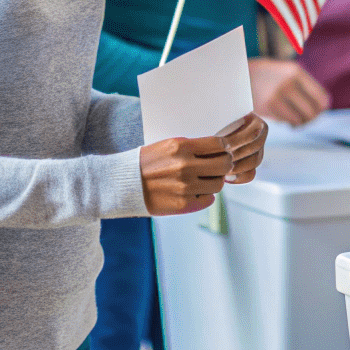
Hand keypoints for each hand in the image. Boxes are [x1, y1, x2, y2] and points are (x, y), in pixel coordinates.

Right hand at [139, 113, 267, 215]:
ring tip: (203, 180)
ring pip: (218, 184)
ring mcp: (185, 187)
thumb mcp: (169, 146)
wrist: (124, 184)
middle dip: (225, 165)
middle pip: (225, 164)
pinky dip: (205, 196)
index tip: (222, 151)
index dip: (224, 148)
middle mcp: (185, 166)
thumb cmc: (148, 163)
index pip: (219, 144)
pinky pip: (209, 200)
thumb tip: (221, 149)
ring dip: (214, 182)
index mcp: (181, 147)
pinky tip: (195, 192)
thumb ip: (193, 147)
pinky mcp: (183, 205)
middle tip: (218, 167)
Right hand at [248, 58, 330, 126]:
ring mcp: (277, 95)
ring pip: (299, 119)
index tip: (318, 111)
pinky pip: (285, 120)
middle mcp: (289, 83)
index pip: (321, 97)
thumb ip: (302, 85)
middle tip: (306, 119)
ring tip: (295, 120)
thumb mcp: (285, 71)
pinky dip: (288, 122)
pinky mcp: (267, 107)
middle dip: (311, 118)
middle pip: (312, 111)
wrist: (235, 74)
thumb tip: (324, 105)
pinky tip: (285, 119)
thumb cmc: (265, 75)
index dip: (322, 108)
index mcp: (296, 71)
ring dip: (299, 122)